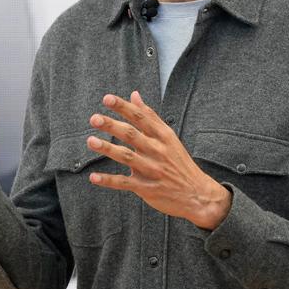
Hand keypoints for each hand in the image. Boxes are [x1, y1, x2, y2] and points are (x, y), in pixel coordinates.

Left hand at [86, 91, 232, 230]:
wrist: (197, 194)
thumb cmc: (179, 162)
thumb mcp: (168, 136)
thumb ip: (150, 116)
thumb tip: (134, 94)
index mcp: (162, 137)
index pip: (141, 118)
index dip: (124, 108)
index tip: (107, 98)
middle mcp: (157, 151)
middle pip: (132, 135)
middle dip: (112, 126)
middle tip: (94, 118)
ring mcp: (152, 170)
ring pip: (127, 157)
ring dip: (108, 149)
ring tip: (91, 141)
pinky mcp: (147, 188)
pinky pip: (125, 183)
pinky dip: (109, 180)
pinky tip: (93, 177)